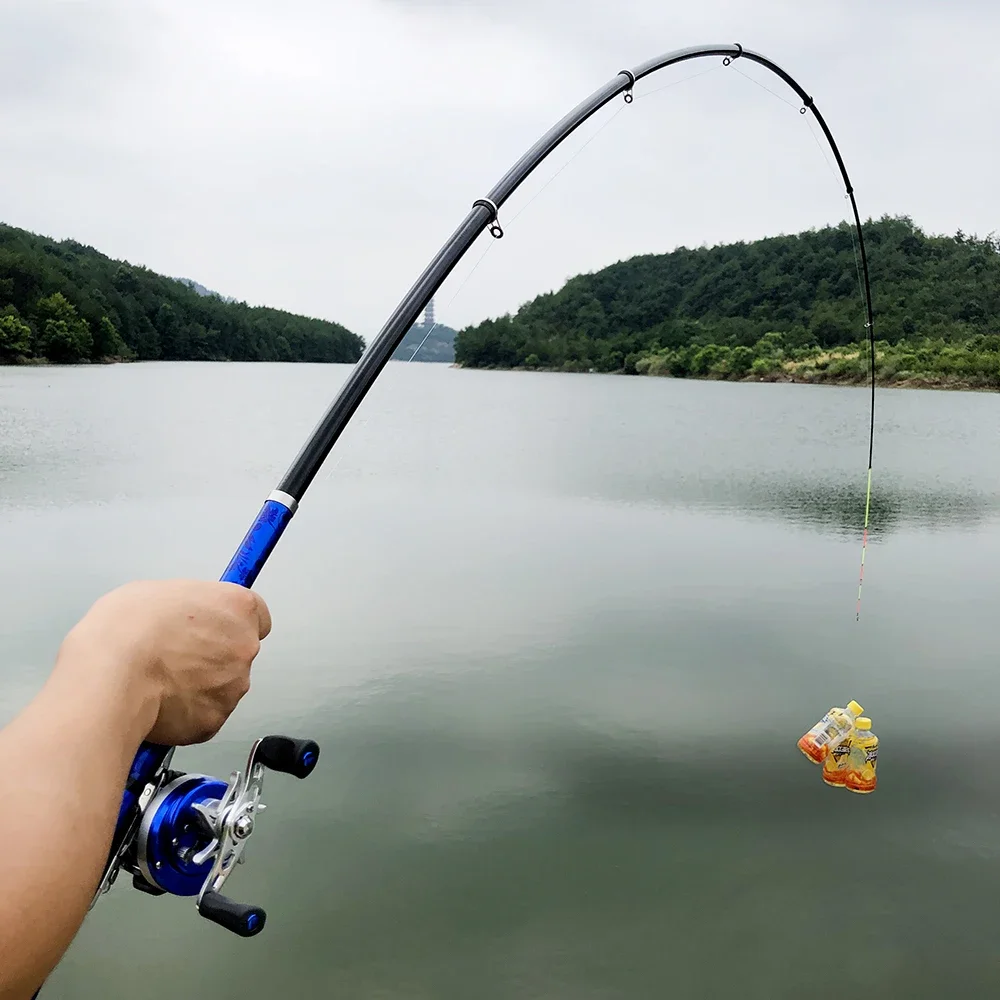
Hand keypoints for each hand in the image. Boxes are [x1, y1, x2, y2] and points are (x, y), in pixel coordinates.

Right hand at [54, 580, 270, 745]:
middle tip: (176, 656)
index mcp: (237, 607)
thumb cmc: (127, 629)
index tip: (218, 628)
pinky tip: (159, 702)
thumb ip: (189, 605)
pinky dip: (186, 713)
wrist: (111, 675)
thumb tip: (184, 615)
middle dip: (213, 656)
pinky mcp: (214, 719)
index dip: (233, 624)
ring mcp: (234, 686)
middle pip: (238, 652)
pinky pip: (204, 715)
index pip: (258, 616)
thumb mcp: (158, 591)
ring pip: (223, 687)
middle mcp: (245, 646)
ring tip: (160, 680)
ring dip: (200, 686)